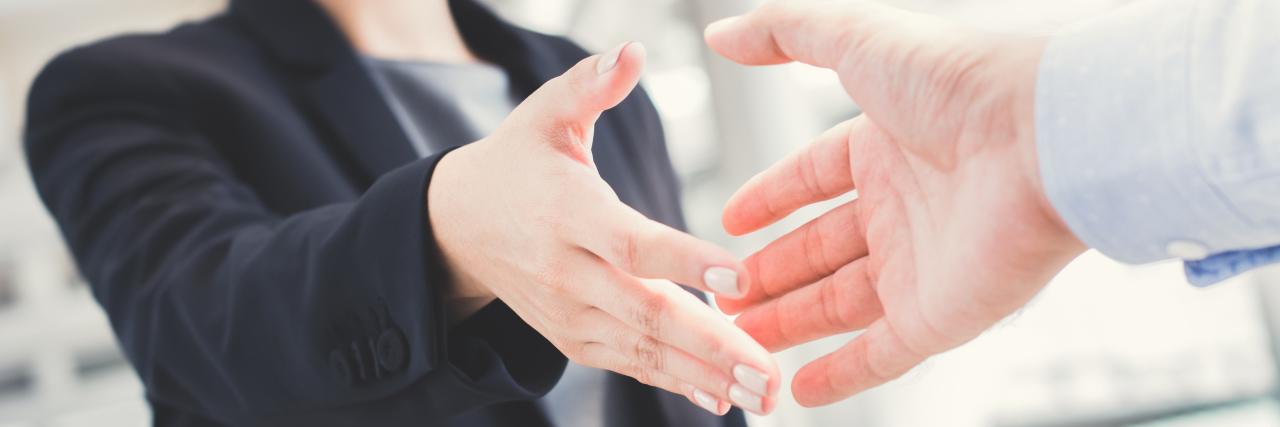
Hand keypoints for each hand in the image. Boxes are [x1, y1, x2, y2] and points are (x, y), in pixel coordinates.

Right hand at [428, 42, 779, 414]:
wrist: (458, 225)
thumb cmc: (516, 162)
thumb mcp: (543, 115)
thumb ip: (589, 86)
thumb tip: (632, 51)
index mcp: (567, 213)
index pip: (632, 242)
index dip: (685, 261)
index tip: (739, 277)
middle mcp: (568, 272)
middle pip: (645, 312)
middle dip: (711, 346)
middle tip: (768, 372)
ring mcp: (570, 312)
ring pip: (642, 349)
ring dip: (704, 376)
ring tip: (762, 395)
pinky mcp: (573, 337)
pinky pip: (630, 364)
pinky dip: (675, 383)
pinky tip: (721, 398)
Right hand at [705, 1, 1087, 405]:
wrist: (1044, 139)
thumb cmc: (959, 83)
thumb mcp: (856, 38)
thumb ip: (786, 32)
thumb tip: (723, 34)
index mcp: (885, 147)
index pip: (813, 178)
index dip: (769, 198)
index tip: (729, 224)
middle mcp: (903, 207)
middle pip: (819, 250)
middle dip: (768, 275)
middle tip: (721, 297)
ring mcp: (921, 266)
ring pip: (839, 305)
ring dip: (789, 325)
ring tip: (739, 340)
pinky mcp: (942, 317)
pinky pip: (882, 355)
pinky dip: (841, 376)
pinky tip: (799, 391)